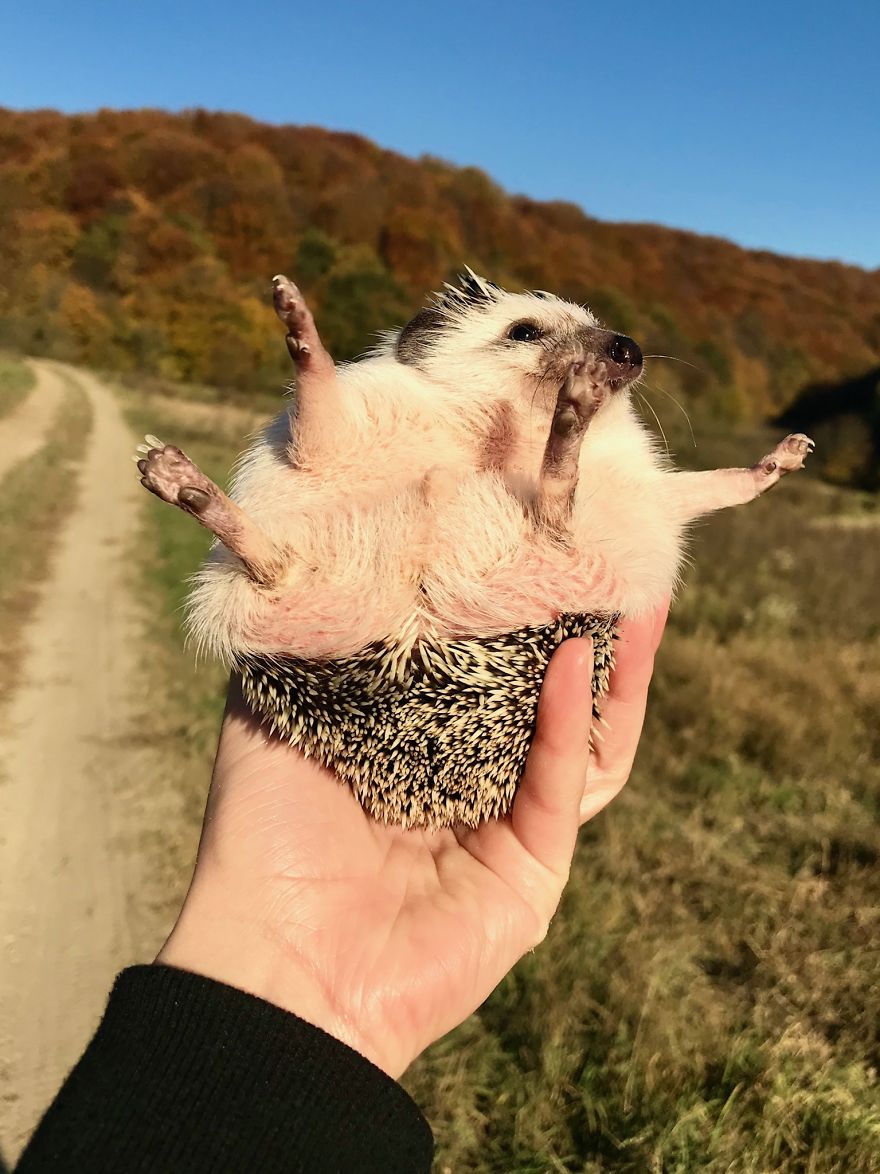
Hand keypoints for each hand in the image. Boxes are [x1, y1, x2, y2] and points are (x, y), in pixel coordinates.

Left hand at [157, 605, 667, 1076]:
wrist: (275, 965)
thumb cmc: (262, 838)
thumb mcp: (267, 716)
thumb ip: (302, 646)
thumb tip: (319, 563)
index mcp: (408, 749)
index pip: (475, 666)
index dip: (502, 608)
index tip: (521, 542)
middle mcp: (464, 784)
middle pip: (540, 695)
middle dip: (576, 628)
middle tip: (601, 557)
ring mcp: (505, 829)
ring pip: (577, 737)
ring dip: (611, 671)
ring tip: (633, 597)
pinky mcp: (535, 872)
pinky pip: (565, 784)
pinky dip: (571, 721)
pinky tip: (579, 656)